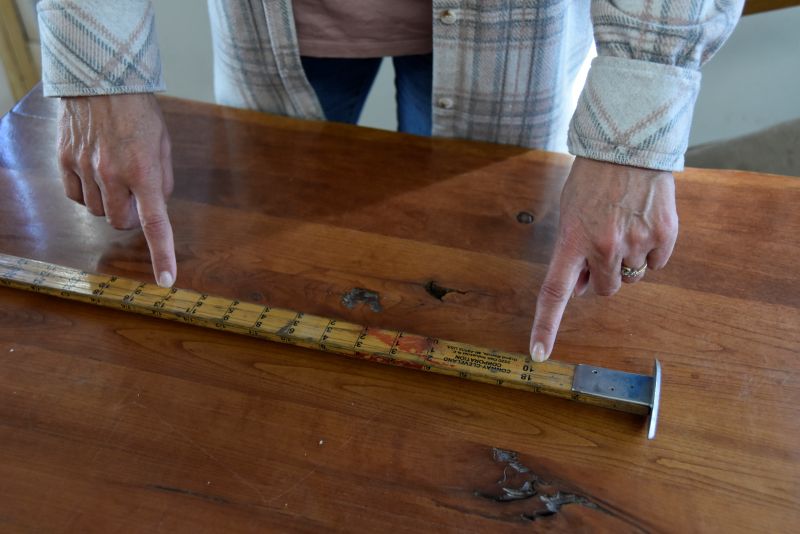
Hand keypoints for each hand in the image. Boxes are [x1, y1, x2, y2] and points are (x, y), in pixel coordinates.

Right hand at [57, 93, 175, 286]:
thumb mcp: (163, 145)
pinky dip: (86, 194)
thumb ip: (162, 181)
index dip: (162, 255)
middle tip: (136, 199)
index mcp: (144, 172)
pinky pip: (75, 197)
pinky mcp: (64, 161)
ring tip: (114, 175)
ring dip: (109, 204)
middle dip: (131, 219)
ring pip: (97, 212)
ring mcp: (85, 168)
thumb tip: (155, 208)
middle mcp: (113, 174)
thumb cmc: (139, 112)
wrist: (101, 78)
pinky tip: (93, 174)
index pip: (155, 224)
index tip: (166, 280)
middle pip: (121, 223)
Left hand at [529, 156, 677, 360]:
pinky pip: (658, 262)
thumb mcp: (569, 212)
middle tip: (602, 248)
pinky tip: (643, 221)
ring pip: (632, 276)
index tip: (538, 352)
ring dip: (626, 262)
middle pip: (605, 290)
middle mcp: (603, 246)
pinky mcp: (665, 234)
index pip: (554, 293)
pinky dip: (651, 250)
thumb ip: (572, 251)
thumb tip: (581, 288)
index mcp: (572, 240)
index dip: (545, 326)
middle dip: (602, 278)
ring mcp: (636, 241)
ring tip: (623, 225)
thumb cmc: (592, 179)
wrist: (629, 144)